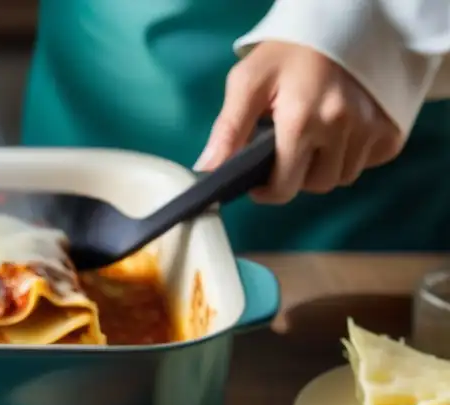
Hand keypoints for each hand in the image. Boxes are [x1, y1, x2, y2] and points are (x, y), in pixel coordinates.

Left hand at [195, 41, 403, 203]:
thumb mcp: (248, 82)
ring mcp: (371, 127)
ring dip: (325, 168)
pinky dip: (353, 157)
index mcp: (302, 120)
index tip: (259, 181)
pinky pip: (370, 162)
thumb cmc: (287, 53)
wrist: (338, 21)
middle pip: (316, 185)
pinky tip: (339, 136)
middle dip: (296, 177)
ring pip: (344, 176)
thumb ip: (228, 129)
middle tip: (286, 153)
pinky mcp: (390, 126)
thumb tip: (207, 169)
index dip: (267, 191)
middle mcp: (342, 127)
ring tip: (312, 141)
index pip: (285, 187)